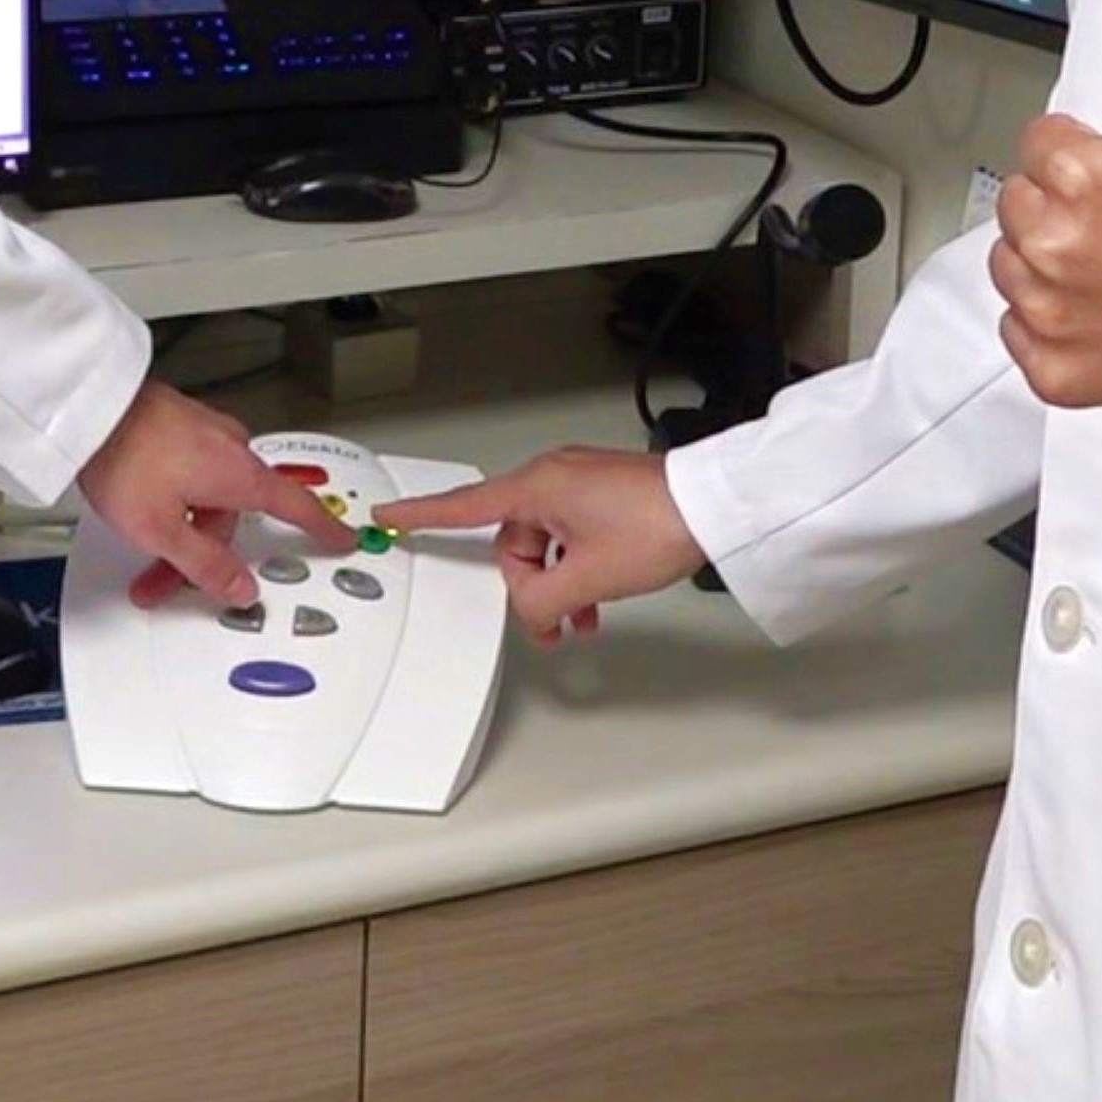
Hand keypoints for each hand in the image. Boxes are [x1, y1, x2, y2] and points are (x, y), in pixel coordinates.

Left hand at [80, 379, 355, 608]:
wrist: (89, 406)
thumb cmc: (125, 457)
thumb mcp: (162, 530)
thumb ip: (205, 565)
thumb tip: (240, 587)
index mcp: (240, 475)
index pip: (296, 508)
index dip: (323, 528)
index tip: (343, 538)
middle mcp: (231, 448)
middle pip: (234, 516)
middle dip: (203, 553)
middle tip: (165, 580)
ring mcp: (206, 433)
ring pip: (209, 497)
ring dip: (182, 529)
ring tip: (141, 550)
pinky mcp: (182, 425)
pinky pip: (193, 474)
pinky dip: (176, 500)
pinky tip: (144, 508)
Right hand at [376, 447, 704, 644]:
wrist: (713, 506)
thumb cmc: (656, 525)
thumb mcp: (589, 577)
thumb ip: (542, 600)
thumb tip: (529, 609)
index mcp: (536, 487)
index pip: (463, 507)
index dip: (422, 516)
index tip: (388, 514)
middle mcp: (551, 478)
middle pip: (513, 543)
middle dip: (531, 587)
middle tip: (558, 623)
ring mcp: (578, 485)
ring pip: (545, 545)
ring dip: (560, 583)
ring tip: (586, 618)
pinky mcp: (601, 495)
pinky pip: (570, 536)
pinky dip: (578, 568)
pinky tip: (598, 601)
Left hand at [991, 0, 1101, 408]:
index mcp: (1078, 174)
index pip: (1042, 144)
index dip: (1088, 155)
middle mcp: (1053, 243)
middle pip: (1022, 201)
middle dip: (1068, 204)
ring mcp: (1049, 311)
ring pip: (1014, 262)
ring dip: (1055, 261)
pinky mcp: (1053, 368)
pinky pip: (1020, 330)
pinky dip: (1056, 324)